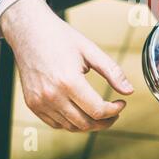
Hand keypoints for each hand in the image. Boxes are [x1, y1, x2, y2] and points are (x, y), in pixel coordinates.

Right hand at [0, 0, 133, 131]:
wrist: (29, 32)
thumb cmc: (60, 38)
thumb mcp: (90, 50)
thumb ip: (112, 71)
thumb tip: (129, 90)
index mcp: (68, 81)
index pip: (97, 110)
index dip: (114, 111)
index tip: (121, 104)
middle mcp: (52, 95)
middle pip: (85, 123)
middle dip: (105, 121)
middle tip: (114, 112)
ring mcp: (39, 102)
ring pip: (70, 127)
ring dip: (89, 124)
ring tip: (100, 112)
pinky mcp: (32, 104)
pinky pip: (55, 124)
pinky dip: (71, 123)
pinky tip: (81, 111)